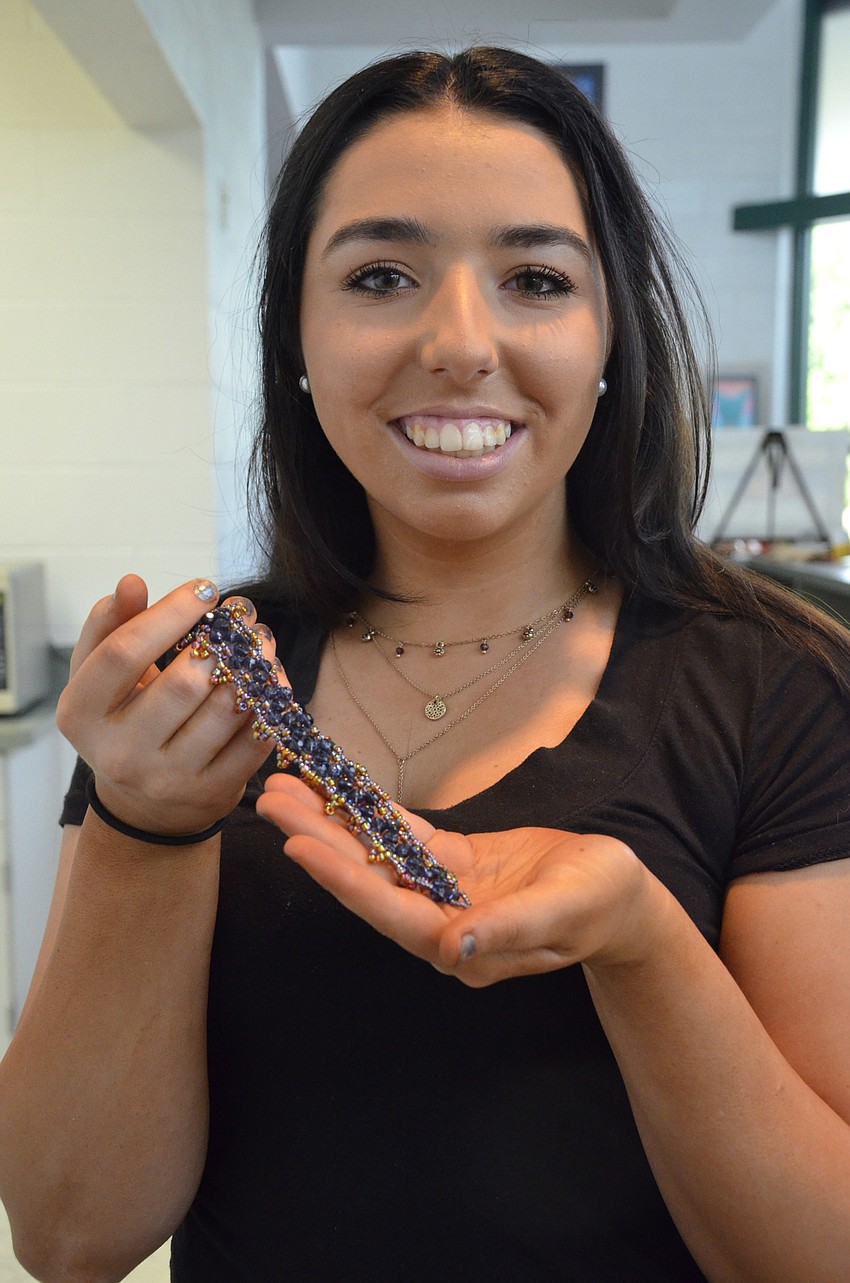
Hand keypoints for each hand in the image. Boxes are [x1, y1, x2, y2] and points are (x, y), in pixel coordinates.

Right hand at [57, 575, 276, 837]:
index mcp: (82, 714)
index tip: (205, 588)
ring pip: (225, 710)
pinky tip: (272, 676)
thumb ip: (111, 627)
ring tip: (261, 639)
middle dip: (222, 640)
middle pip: (182, 684)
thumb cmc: (123, 719)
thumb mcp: (100, 676)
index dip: (169, 613)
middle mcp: (121, 753)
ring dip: (254, 665)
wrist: (146, 804)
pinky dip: (271, 702)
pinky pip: (255, 739)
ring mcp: (169, 779)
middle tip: (243, 613)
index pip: (124, 653)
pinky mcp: (212, 793)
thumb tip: (131, 583)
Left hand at [257, 773, 661, 985]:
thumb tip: (451, 950)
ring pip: (375, 856)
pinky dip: (371, 812)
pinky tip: (338, 788)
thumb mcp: (562, 912)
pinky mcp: (451, 865)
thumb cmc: (600, 905)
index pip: (389, 911)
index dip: (342, 878)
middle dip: (317, 839)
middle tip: (269, 798)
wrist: (621, 896)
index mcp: (460, 947)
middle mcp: (438, 923)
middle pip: (366, 880)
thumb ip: (508, 931)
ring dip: (331, 822)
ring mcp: (442, 893)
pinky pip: (403, 836)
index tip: (298, 844)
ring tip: (286, 787)